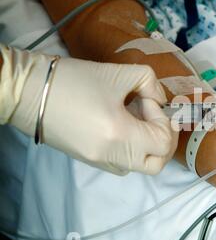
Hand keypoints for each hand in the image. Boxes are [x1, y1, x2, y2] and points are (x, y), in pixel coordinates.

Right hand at [4, 45, 177, 174]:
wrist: (29, 92)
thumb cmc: (73, 80)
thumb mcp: (119, 73)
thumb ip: (150, 83)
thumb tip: (160, 100)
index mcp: (120, 136)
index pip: (162, 142)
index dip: (163, 120)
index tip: (148, 100)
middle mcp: (111, 157)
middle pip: (157, 163)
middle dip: (163, 139)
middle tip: (154, 116)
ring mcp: (99, 162)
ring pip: (140, 166)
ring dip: (148, 145)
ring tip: (136, 118)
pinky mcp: (90, 160)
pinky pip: (122, 163)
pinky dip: (132, 148)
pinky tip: (122, 125)